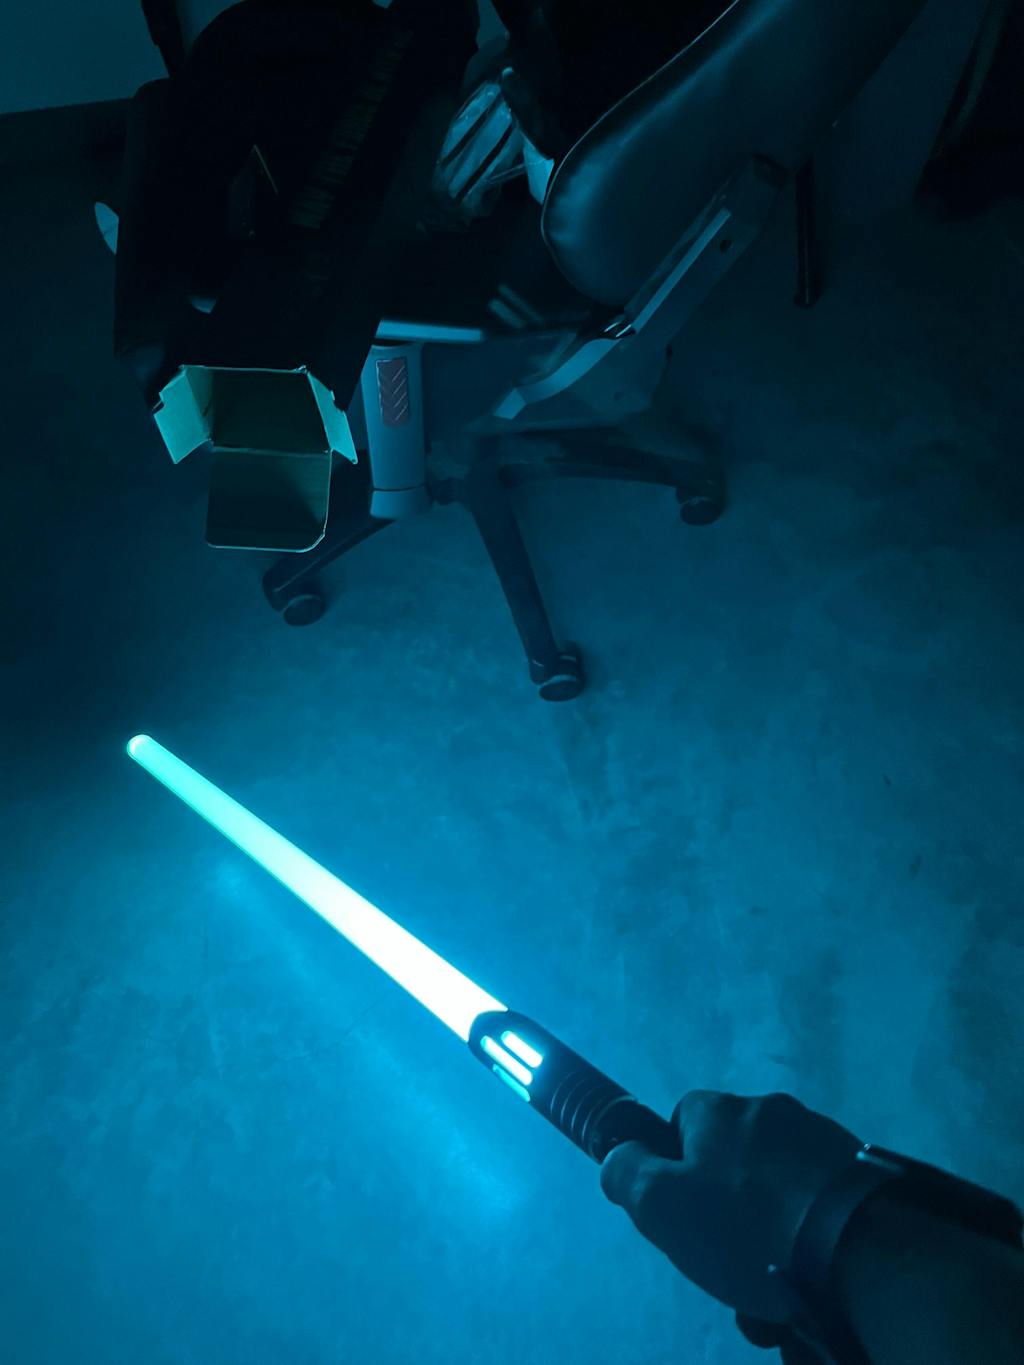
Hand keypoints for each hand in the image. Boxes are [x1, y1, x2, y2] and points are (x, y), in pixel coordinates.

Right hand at [601, 1091, 861, 1323]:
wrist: (859, 1249)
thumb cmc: (746, 1226)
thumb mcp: (662, 1206)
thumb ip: (627, 1173)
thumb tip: (617, 1156)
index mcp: (719, 1111)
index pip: (681, 1124)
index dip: (675, 1170)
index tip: (683, 1214)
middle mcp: (770, 1111)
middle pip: (731, 1162)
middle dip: (725, 1214)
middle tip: (727, 1265)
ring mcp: (822, 1139)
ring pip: (776, 1191)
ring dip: (767, 1234)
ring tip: (772, 1294)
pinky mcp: (861, 1174)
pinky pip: (817, 1205)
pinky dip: (809, 1238)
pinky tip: (810, 1282)